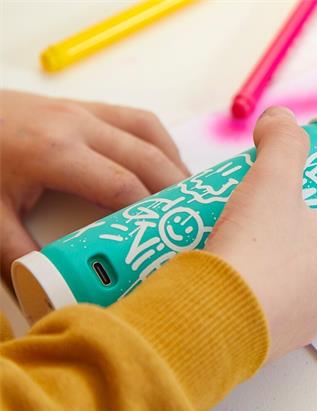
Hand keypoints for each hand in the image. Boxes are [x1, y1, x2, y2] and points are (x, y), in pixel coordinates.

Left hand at [0, 90, 189, 281]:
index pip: (123, 186)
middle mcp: (79, 125)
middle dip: (176, 191)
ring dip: (174, 164)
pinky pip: (137, 120)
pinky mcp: (84, 105)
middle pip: (148, 158)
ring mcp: (84, 110)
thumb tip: (48, 293)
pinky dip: (159, 143)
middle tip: (193, 222)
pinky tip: (164, 165)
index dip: (151, 214)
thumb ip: (17, 252)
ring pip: (149, 133)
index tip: (169, 239)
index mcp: (56, 152)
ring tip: (187, 196)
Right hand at [205, 107, 316, 360]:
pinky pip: (277, 316)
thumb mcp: (271, 180)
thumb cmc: (258, 247)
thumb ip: (281, 143)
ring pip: (308, 293)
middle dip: (314, 247)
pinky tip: (232, 281)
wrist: (218, 317)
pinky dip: (262, 299)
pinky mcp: (277, 343)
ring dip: (288, 274)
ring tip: (249, 249)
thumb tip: (280, 118)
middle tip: (279, 224)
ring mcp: (310, 323)